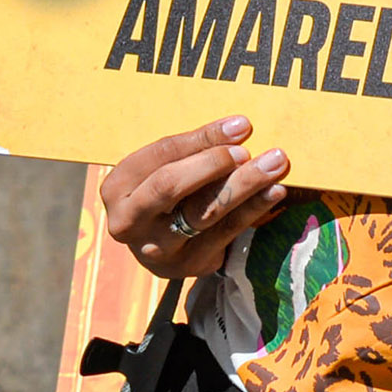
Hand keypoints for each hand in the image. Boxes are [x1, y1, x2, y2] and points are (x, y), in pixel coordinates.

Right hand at [99, 116, 290, 279]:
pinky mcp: (187, 264)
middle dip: (213, 164)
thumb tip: (238, 129)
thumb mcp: (162, 169)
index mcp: (117, 187)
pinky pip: (225, 233)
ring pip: (202, 212)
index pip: (160, 155)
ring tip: (274, 165)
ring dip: (243, 185)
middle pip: (170, 186)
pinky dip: (253, 210)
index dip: (201, 139)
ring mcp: (157, 247)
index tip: (239, 127)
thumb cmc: (163, 194)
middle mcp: (129, 221)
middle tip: (247, 150)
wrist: (158, 246)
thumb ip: (191, 151)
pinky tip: (274, 191)